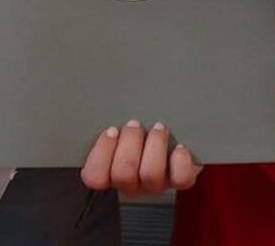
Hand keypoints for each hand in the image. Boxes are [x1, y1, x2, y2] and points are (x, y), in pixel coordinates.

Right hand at [81, 120, 202, 195]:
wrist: (176, 130)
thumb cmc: (142, 121)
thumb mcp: (120, 117)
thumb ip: (110, 116)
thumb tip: (94, 91)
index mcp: (110, 170)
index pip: (95, 177)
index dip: (102, 154)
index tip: (111, 130)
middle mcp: (132, 182)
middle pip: (123, 175)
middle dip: (130, 143)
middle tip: (135, 123)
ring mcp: (156, 183)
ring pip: (150, 175)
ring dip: (154, 146)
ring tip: (158, 128)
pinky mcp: (180, 180)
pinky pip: (180, 179)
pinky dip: (180, 161)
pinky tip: (179, 146)